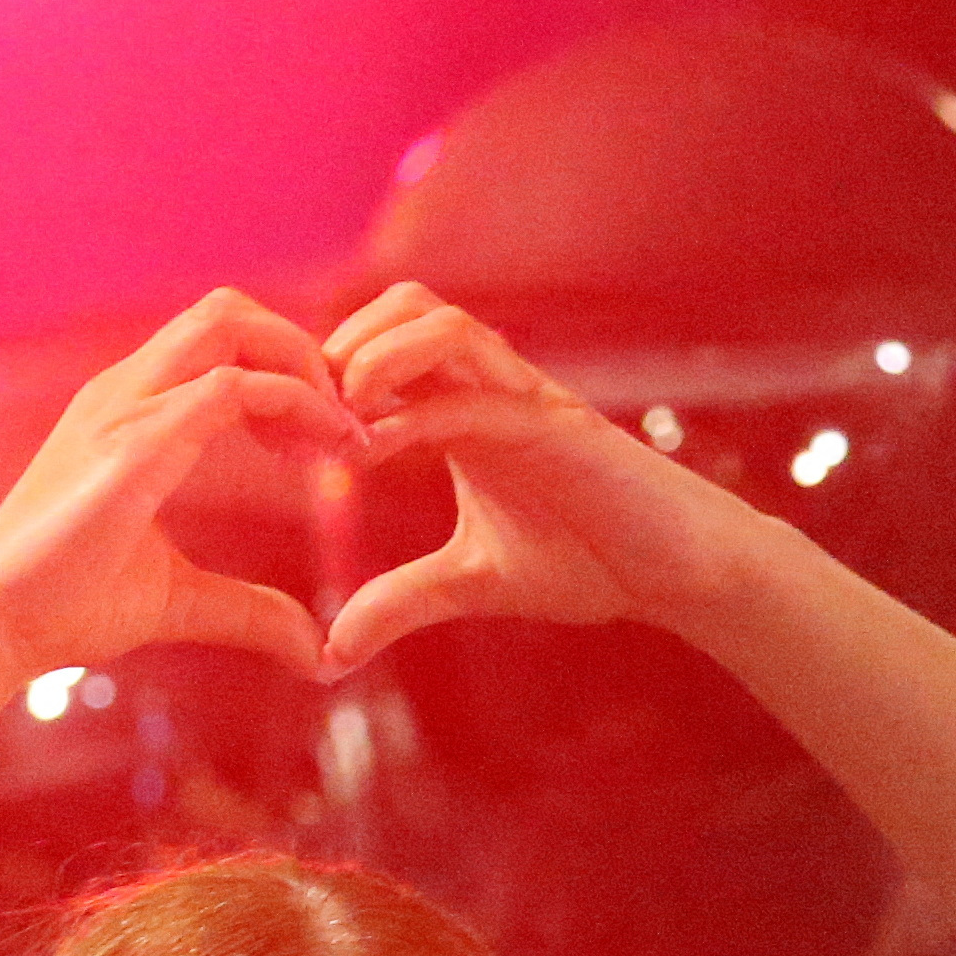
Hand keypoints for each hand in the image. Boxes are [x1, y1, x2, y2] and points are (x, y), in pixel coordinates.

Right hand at [0, 290, 354, 679]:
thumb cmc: (65, 608)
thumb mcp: (179, 601)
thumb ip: (250, 611)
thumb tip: (316, 649)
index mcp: (127, 411)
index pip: (216, 343)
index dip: (285, 374)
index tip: (327, 444)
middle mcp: (124, 391)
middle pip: (228, 310)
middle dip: (301, 349)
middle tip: (346, 421)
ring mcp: (125, 408)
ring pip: (230, 324)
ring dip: (302, 364)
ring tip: (343, 431)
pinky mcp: (135, 445)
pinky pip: (230, 388)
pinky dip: (294, 404)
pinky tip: (325, 452)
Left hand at [322, 284, 768, 674]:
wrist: (675, 572)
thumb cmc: (588, 562)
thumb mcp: (470, 585)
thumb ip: (400, 603)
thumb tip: (330, 651)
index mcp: (466, 406)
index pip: (381, 347)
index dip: (321, 378)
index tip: (279, 440)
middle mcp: (492, 386)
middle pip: (401, 305)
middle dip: (337, 346)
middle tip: (297, 417)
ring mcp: (526, 396)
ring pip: (438, 322)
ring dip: (373, 357)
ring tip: (336, 416)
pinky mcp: (558, 426)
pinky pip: (477, 396)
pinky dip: (417, 412)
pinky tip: (373, 449)